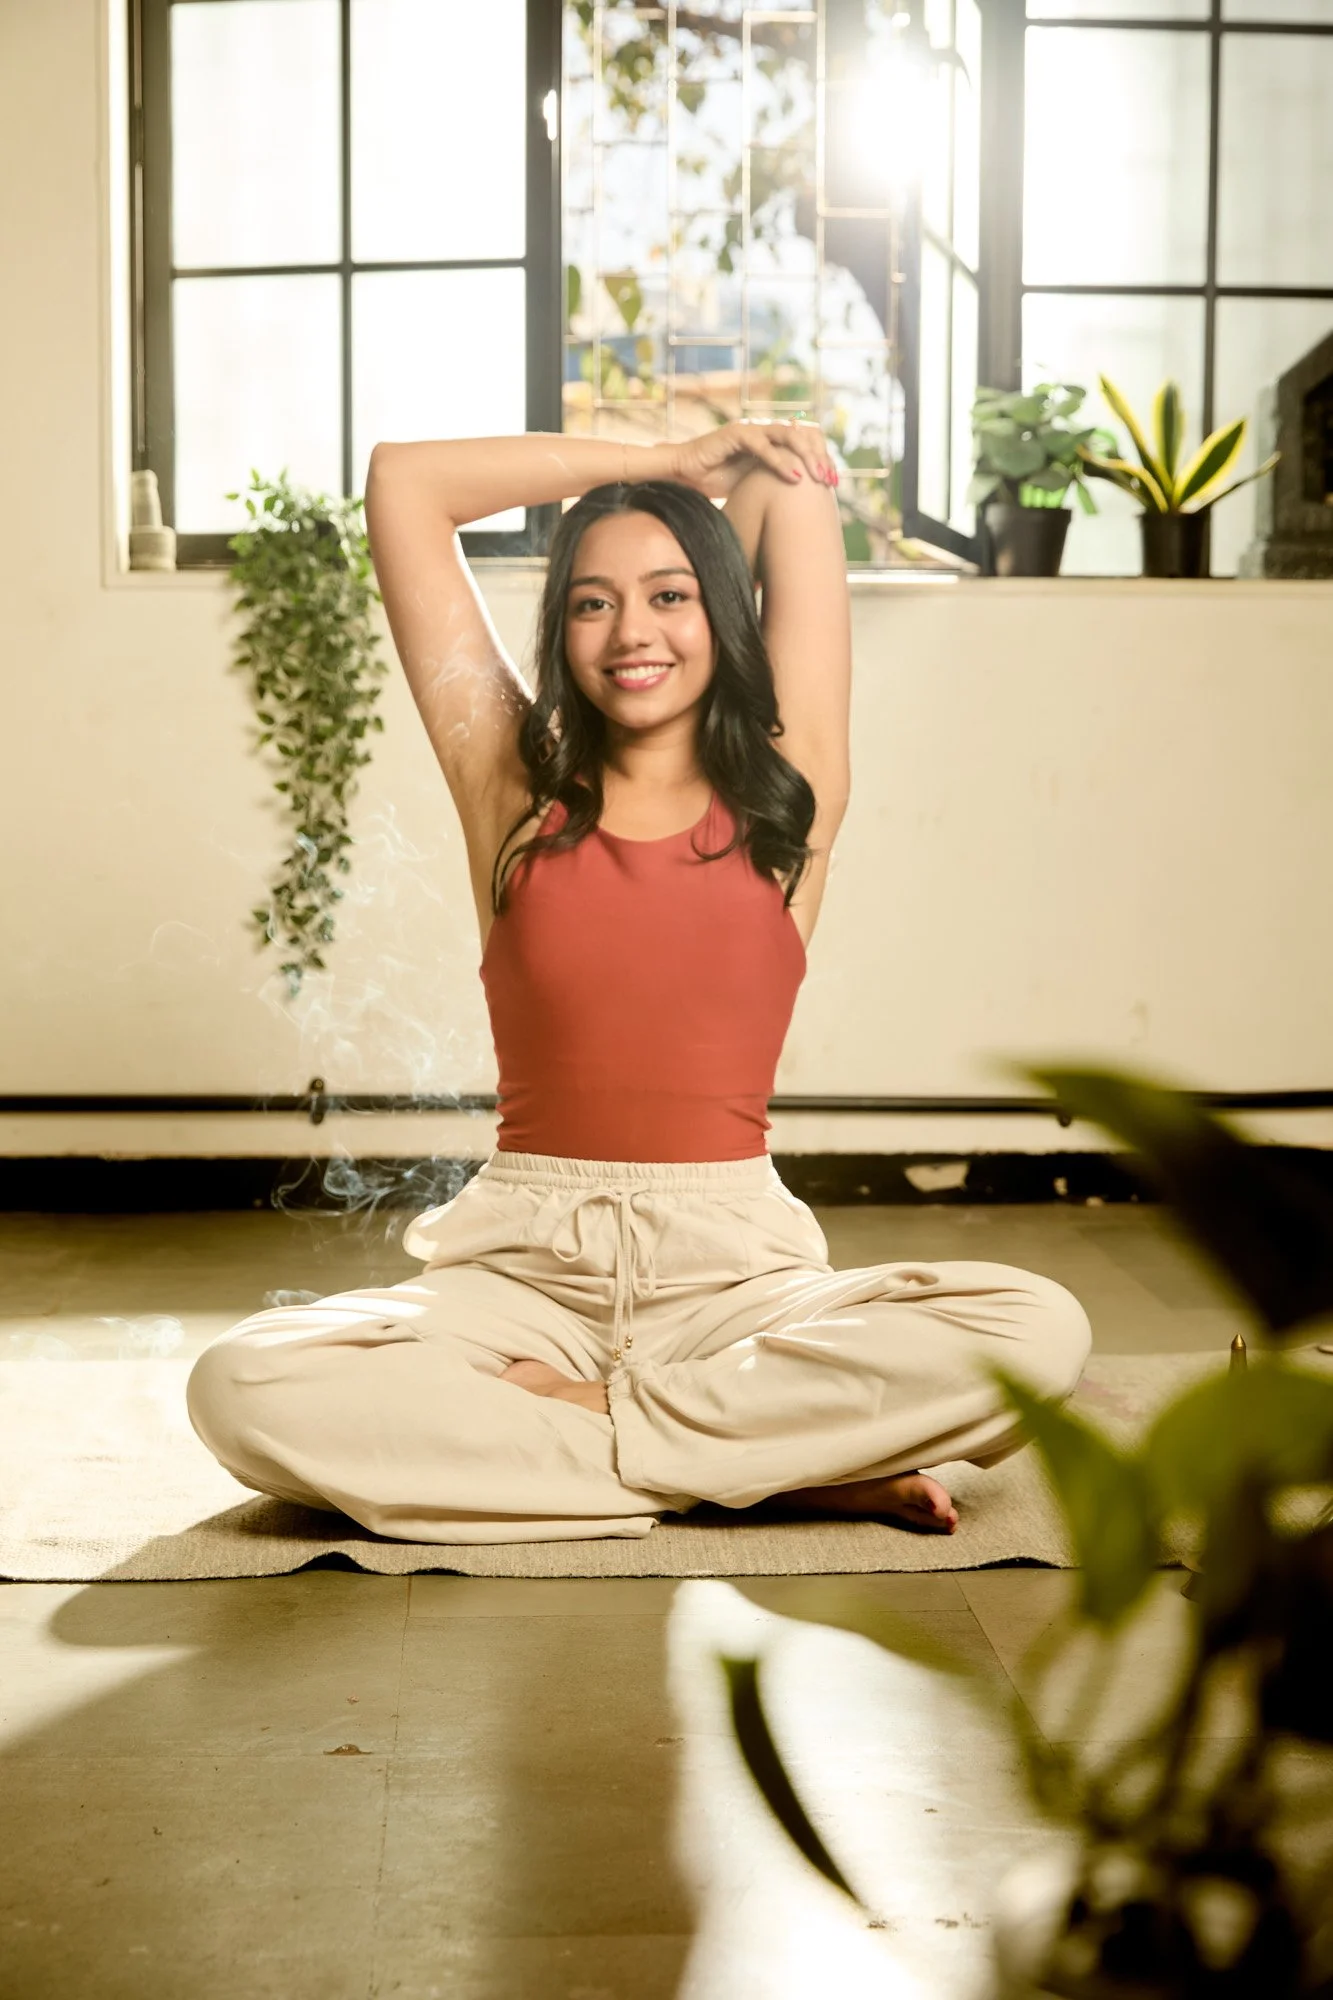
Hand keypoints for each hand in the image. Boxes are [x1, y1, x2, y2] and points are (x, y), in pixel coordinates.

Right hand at [659, 419, 839, 499]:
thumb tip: (801, 505)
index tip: (834, 483)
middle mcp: (766, 430)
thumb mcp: (754, 484)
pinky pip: (763, 446)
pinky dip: (780, 462)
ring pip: (789, 437)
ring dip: (807, 457)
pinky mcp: (737, 434)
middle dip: (821, 458)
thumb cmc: (716, 480)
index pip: (808, 441)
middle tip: (831, 481)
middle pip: (805, 435)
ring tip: (818, 478)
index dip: (823, 459)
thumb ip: (776, 483)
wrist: (685, 473)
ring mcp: (752, 429)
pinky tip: (795, 479)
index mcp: (773, 439)